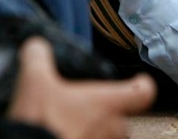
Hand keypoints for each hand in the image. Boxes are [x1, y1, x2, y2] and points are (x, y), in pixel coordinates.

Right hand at [8, 37, 155, 138]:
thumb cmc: (43, 123)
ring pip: (111, 136)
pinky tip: (67, 136)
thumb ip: (38, 59)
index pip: (143, 92)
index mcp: (108, 102)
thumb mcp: (34, 83)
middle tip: (85, 111)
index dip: (142, 85)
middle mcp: (113, 127)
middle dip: (106, 114)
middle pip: (123, 117)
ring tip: (74, 127)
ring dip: (97, 131)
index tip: (139, 81)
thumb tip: (36, 47)